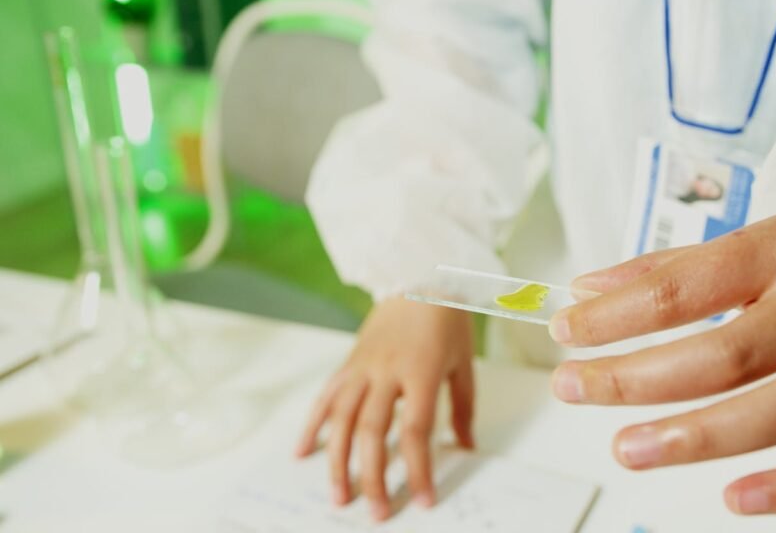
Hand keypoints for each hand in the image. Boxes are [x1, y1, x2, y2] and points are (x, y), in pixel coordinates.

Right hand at [295, 298, 474, 520]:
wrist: (419, 274)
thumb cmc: (446, 319)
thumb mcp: (463, 363)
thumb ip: (462, 408)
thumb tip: (465, 447)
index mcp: (419, 372)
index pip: (415, 430)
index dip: (418, 468)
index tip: (422, 499)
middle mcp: (385, 371)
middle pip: (373, 431)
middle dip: (373, 476)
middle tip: (375, 511)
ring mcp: (362, 366)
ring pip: (342, 419)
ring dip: (337, 461)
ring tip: (338, 496)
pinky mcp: (349, 363)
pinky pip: (325, 397)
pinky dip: (313, 425)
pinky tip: (302, 453)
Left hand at [548, 213, 775, 514]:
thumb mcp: (745, 240)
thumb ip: (664, 270)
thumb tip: (585, 292)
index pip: (687, 287)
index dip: (619, 315)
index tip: (566, 332)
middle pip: (731, 352)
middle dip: (642, 378)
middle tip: (575, 389)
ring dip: (704, 436)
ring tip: (629, 449)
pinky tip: (735, 498)